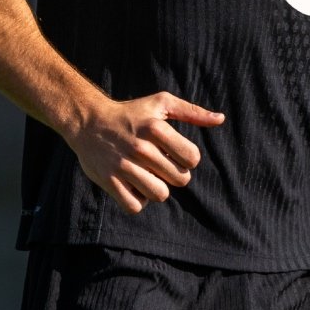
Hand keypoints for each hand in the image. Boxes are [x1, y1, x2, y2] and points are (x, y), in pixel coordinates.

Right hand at [65, 91, 224, 213]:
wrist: (88, 122)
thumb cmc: (132, 113)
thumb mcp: (162, 103)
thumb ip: (192, 112)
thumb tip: (220, 119)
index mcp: (157, 129)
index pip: (192, 158)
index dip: (189, 159)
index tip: (177, 153)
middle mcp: (141, 148)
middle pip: (180, 179)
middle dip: (176, 174)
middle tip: (162, 165)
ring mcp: (123, 166)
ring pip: (159, 195)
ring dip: (158, 189)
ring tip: (150, 176)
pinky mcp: (108, 181)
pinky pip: (134, 206)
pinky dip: (138, 200)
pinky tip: (135, 187)